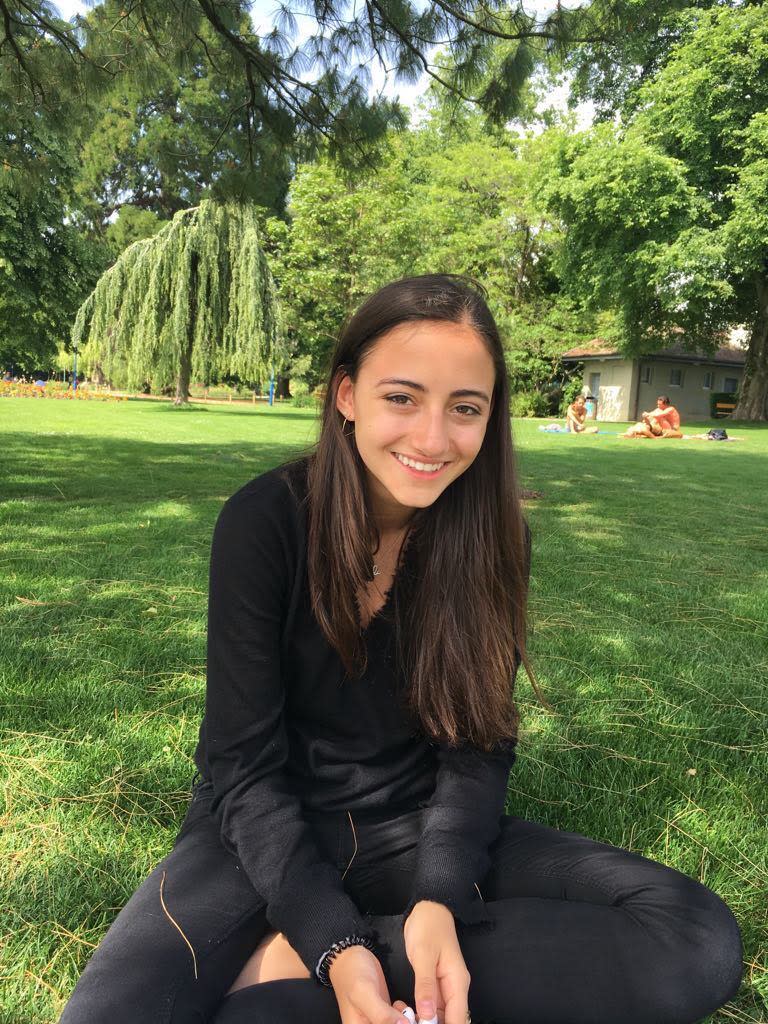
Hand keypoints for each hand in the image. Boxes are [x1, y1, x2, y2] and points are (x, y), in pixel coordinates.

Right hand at [329, 944, 409, 1023]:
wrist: (349, 956)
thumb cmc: (352, 974)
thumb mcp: (364, 993)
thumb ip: (382, 1015)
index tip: (406, 1021)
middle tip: (407, 1014)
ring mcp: (379, 1023)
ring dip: (407, 1021)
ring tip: (402, 1008)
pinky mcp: (386, 1016)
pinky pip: (400, 1022)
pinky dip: (406, 1016)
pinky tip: (400, 1005)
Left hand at [403, 901, 469, 1023]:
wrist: (429, 908)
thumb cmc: (428, 926)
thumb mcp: (423, 955)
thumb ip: (425, 985)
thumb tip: (428, 1015)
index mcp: (457, 982)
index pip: (458, 1018)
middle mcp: (455, 988)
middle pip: (452, 1019)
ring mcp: (446, 986)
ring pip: (442, 1015)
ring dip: (429, 1022)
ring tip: (411, 1023)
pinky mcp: (436, 984)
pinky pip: (434, 1007)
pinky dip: (425, 1014)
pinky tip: (412, 1017)